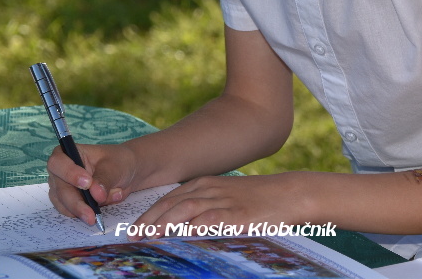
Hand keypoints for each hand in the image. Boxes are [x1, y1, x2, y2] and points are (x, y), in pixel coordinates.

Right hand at [46, 142, 139, 226]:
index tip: (87, 183)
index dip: (69, 173)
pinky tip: (100, 210)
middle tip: (91, 214)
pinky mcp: (69, 203)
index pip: (58, 162)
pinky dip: (86, 214)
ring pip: (63, 204)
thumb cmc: (118, 162)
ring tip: (103, 209)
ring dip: (83, 210)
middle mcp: (61, 171)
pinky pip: (71, 213)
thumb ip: (104, 179)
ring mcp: (63, 188)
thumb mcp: (115, 166)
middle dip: (76, 203)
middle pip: (59, 188)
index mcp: (69, 153)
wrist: (126, 174)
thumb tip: (96, 195)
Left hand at [129, 173, 300, 239]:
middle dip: (149, 220)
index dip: (149, 214)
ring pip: (186, 209)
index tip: (133, 228)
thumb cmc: (256, 200)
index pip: (168, 199)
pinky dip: (194, 226)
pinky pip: (211, 218)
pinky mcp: (237, 214)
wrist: (288, 194)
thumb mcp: (225, 199)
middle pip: (171, 204)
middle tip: (132, 236)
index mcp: (204, 185)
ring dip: (164, 223)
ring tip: (149, 236)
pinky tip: (182, 235)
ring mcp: (223, 200)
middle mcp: (210, 189)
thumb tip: (180, 229)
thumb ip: (203, 210)